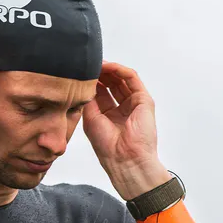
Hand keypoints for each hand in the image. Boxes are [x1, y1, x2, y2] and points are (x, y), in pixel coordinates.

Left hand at [82, 60, 170, 198]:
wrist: (125, 159)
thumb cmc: (108, 147)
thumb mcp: (90, 119)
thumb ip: (88, 100)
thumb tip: (82, 83)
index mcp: (109, 116)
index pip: (100, 93)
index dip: (90, 82)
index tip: (79, 73)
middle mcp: (122, 109)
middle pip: (111, 83)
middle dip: (99, 73)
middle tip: (88, 64)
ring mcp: (134, 104)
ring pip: (121, 79)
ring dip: (109, 69)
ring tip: (96, 63)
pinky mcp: (144, 100)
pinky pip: (132, 78)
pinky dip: (120, 70)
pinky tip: (108, 67)